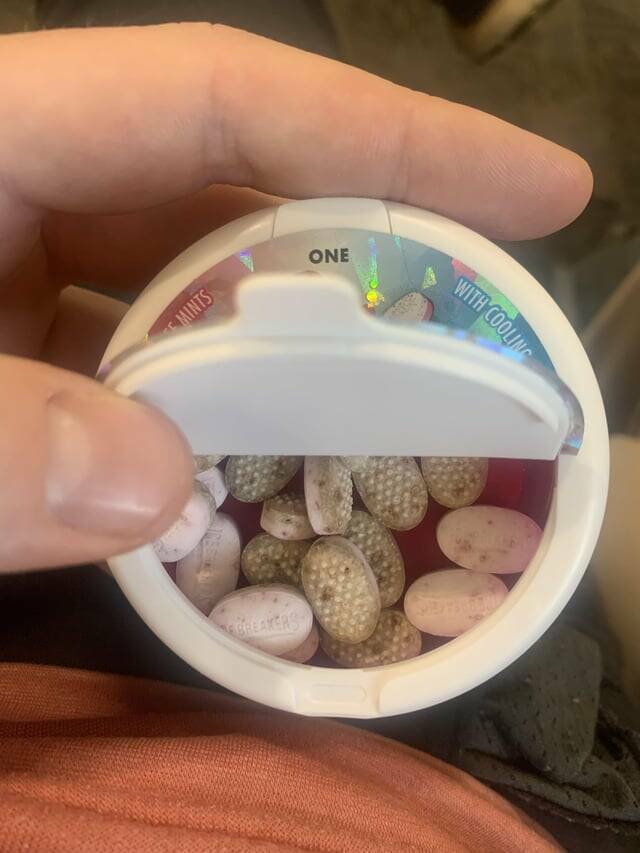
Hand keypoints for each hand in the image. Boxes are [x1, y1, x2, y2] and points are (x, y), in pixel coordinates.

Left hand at [0, 23, 591, 571]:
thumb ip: (2, 446)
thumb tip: (154, 489)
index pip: (218, 95)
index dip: (387, 135)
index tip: (539, 192)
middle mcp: (9, 186)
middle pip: (219, 186)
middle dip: (348, 251)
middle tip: (470, 319)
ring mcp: (2, 268)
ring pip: (178, 278)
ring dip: (278, 345)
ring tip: (379, 403)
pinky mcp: (2, 343)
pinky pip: (128, 346)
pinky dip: (197, 398)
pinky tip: (253, 451)